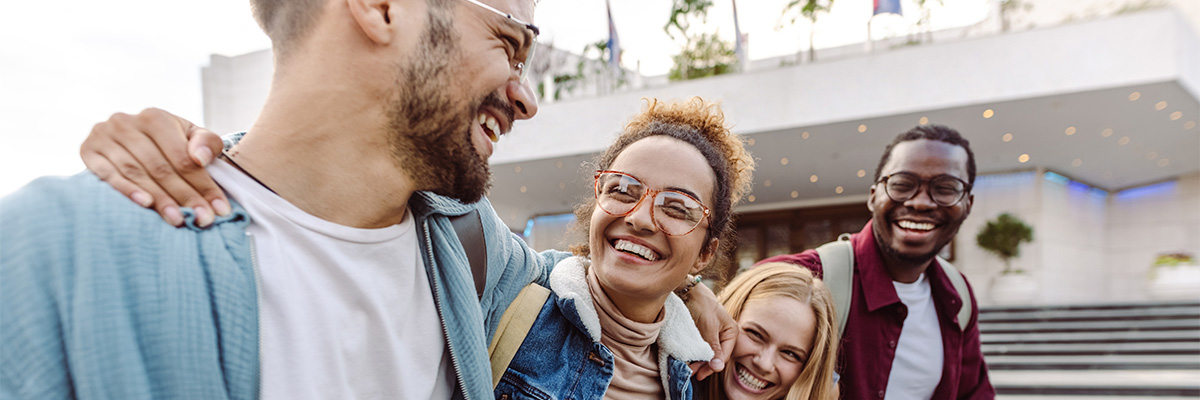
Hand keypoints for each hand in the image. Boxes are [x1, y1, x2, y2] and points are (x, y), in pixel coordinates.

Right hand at [80, 108, 226, 226]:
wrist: (127, 137)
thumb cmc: (167, 141)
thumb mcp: (190, 136)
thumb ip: (206, 143)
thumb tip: (200, 158)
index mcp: (156, 118)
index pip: (183, 157)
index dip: (203, 185)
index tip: (219, 210)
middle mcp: (127, 123)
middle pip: (161, 168)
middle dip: (185, 196)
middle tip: (202, 220)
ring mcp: (104, 136)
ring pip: (137, 173)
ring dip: (159, 199)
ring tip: (178, 219)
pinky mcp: (87, 150)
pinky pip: (107, 174)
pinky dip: (126, 189)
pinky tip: (145, 204)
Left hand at [682, 283, 736, 380]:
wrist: (687, 291)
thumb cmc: (702, 306)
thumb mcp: (709, 329)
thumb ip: (714, 348)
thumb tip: (719, 368)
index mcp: (732, 332)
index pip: (724, 355)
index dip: (713, 366)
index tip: (701, 374)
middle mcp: (725, 335)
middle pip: (716, 356)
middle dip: (704, 365)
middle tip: (692, 374)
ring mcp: (714, 334)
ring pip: (708, 353)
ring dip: (698, 362)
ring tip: (688, 369)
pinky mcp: (703, 334)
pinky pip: (701, 348)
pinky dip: (695, 354)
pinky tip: (688, 360)